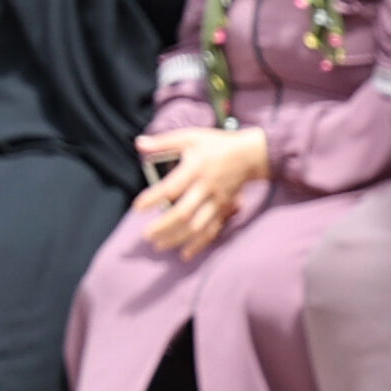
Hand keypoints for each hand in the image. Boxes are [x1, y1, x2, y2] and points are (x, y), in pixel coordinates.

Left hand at [128, 126, 268, 256]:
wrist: (252, 155)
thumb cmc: (218, 145)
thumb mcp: (190, 137)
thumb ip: (164, 142)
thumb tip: (138, 145)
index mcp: (195, 169)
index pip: (171, 187)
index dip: (154, 198)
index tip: (138, 207)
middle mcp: (206, 188)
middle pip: (183, 213)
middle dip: (164, 227)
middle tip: (146, 235)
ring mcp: (217, 201)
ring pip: (197, 226)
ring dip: (177, 238)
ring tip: (159, 245)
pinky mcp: (224, 209)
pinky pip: (212, 230)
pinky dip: (199, 244)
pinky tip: (185, 254)